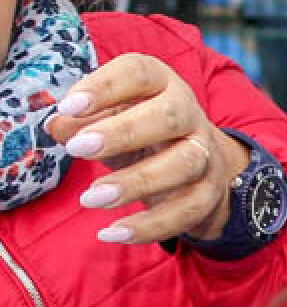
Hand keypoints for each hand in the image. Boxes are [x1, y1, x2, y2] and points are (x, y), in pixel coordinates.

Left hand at [45, 54, 251, 244]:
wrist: (196, 161)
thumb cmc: (140, 130)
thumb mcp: (107, 117)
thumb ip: (80, 120)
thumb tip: (56, 126)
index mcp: (162, 82)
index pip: (138, 73)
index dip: (104, 87)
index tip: (68, 107)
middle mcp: (190, 115)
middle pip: (167, 118)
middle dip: (122, 134)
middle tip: (78, 150)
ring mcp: (205, 155)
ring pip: (182, 166)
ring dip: (135, 183)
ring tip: (91, 198)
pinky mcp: (209, 193)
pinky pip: (186, 212)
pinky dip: (149, 226)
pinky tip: (111, 233)